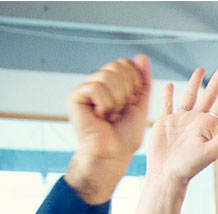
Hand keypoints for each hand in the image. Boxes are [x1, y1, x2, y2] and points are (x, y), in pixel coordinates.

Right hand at [65, 56, 152, 202]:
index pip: (126, 63)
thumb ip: (143, 80)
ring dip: (116, 100)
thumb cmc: (126, 135)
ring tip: (109, 115)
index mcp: (112, 84)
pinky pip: (96, 87)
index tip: (131, 103)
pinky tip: (99, 115)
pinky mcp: (75, 96)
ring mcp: (85, 89)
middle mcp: (97, 83)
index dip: (134, 82)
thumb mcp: (141, 104)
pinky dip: (105, 103)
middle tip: (119, 111)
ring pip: (107, 75)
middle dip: (126, 91)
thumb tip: (142, 56)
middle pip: (117, 65)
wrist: (113, 153)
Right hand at [149, 65, 217, 183]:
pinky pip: (167, 104)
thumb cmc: (189, 166)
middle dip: (217, 80)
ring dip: (194, 83)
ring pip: (189, 96)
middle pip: (208, 95)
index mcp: (207, 126)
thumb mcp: (210, 151)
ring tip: (201, 69)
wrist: (166, 174)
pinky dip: (168, 95)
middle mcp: (195, 120)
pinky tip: (170, 86)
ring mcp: (180, 120)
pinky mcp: (165, 122)